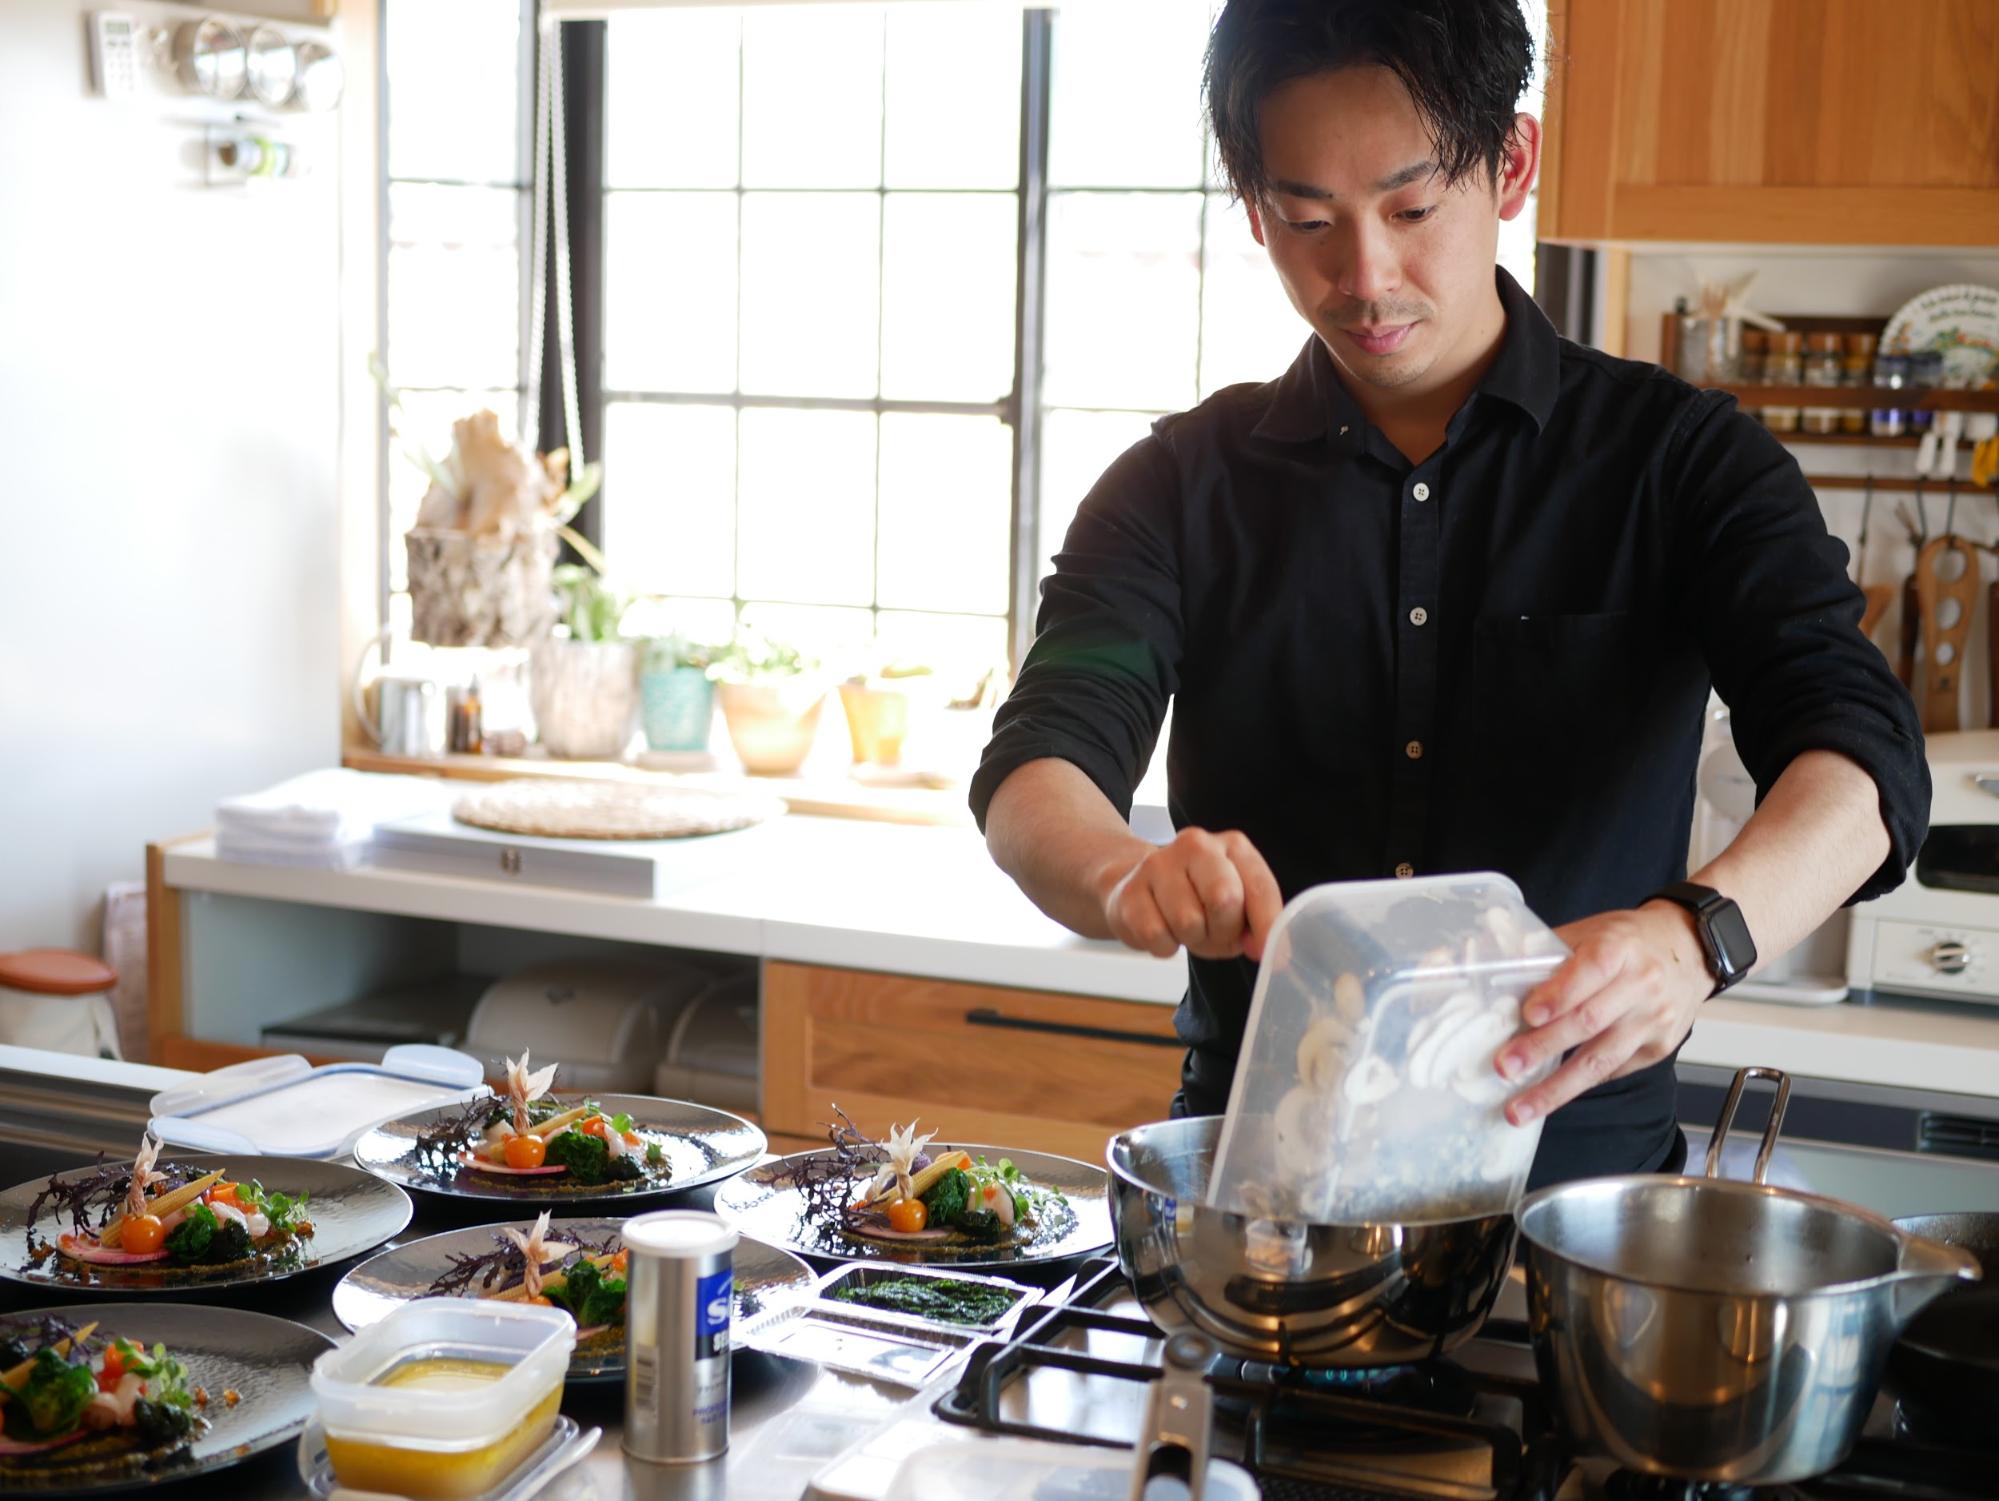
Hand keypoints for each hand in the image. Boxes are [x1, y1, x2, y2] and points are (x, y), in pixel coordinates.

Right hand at [1099, 828, 1283, 961]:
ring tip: (1187, 930)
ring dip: (1193, 940)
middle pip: (1224, 899)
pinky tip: (1162, 931)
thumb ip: (1256, 924)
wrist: (1137, 888)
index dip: (1268, 926)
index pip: (1259, 886)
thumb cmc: (1197, 900)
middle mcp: (1195, 845)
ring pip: (1189, 922)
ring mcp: (1157, 864)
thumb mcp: (1237, 907)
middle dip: (1224, 931)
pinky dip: (1165, 948)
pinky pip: (1157, 937)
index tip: (1274, 957)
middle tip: (1215, 933)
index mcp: (1232, 846)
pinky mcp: (1129, 891)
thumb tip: (1261, 950)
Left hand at [1495, 902, 1712, 1126]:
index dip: (1559, 995)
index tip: (1528, 1015)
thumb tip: (1492, 968)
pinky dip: (1579, 1083)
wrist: (1691, 949)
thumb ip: (1547, 951)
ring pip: (1601, 1060)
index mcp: (1619, 948)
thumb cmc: (1628, 941)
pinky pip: (1613, 1070)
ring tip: (1520, 1109)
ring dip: (1556, 1088)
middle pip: (1588, 1022)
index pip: (1589, 971)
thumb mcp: (1591, 931)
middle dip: (1542, 1048)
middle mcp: (1641, 986)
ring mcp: (1653, 1021)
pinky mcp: (1658, 1048)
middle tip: (1505, 1068)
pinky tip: (1549, 1096)